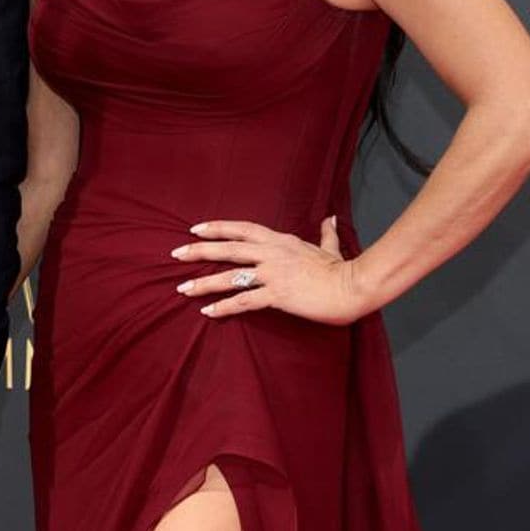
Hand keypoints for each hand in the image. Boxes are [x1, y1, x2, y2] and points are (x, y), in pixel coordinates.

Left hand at [171, 217, 369, 324]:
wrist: (353, 286)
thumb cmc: (342, 269)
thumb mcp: (330, 247)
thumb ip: (327, 233)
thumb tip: (331, 219)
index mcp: (281, 241)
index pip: (242, 229)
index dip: (218, 228)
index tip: (196, 229)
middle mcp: (272, 253)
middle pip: (228, 249)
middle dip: (199, 251)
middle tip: (176, 253)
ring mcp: (273, 274)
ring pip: (230, 276)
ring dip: (204, 282)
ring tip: (183, 288)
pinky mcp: (277, 295)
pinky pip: (244, 301)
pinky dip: (224, 307)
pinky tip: (208, 312)